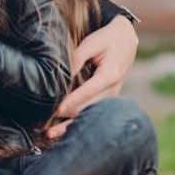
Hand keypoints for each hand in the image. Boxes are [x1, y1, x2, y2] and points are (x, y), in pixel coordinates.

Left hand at [47, 16, 138, 138]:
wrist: (126, 40)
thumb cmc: (106, 39)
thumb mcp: (91, 43)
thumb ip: (76, 59)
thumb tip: (61, 75)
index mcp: (110, 74)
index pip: (88, 92)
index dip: (71, 102)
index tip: (56, 111)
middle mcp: (113, 89)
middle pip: (90, 110)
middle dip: (68, 122)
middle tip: (48, 132)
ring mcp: (112, 96)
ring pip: (91, 115)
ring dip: (72, 126)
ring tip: (51, 135)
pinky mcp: (108, 99)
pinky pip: (93, 112)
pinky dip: (79, 121)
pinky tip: (64, 130)